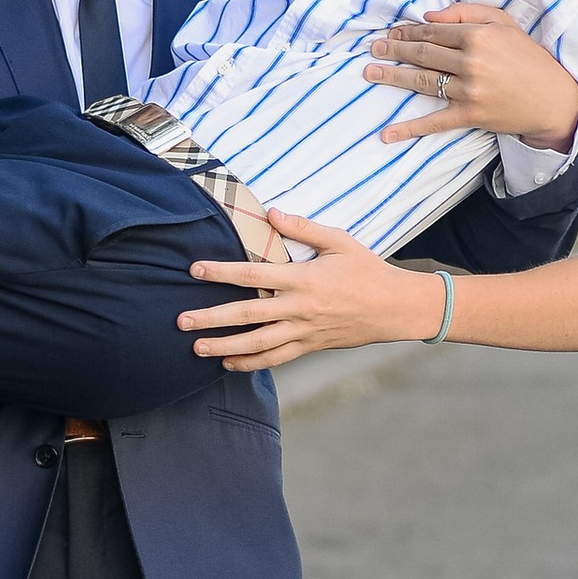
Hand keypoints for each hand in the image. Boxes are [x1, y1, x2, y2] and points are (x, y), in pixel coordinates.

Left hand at [178, 208, 446, 372]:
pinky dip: (251, 364)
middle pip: (247, 315)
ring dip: (225, 347)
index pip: (254, 276)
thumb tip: (271, 214)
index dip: (222, 273)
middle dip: (212, 319)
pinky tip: (228, 364)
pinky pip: (276, 358)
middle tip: (181, 321)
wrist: (396, 308)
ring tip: (196, 348)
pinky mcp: (310, 346)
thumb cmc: (367, 270)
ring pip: (258, 343)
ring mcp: (304, 331)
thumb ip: (303, 228)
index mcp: (303, 279)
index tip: (195, 270)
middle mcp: (300, 309)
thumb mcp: (339, 241)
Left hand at [361, 1, 577, 148]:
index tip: (393, 32)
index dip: (409, 31)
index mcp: (478, 36)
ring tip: (370, 73)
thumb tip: (429, 15)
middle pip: (423, 53)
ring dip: (392, 77)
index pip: (433, 31)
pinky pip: (434, 121)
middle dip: (394, 49)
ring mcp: (469, 90)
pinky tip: (387, 133)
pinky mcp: (470, 115)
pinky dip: (409, 128)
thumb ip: (467, 12)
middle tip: (373, 48)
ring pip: (422, 81)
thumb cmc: (528, 57)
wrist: (554, 98)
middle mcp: (471, 61)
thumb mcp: (504, 24)